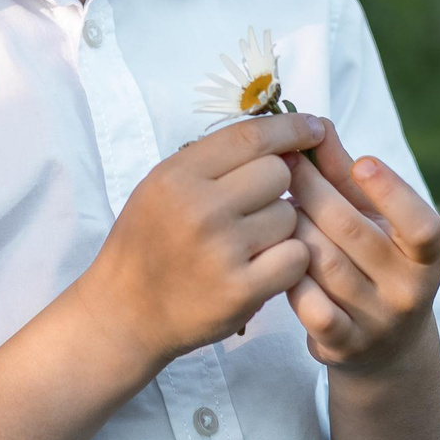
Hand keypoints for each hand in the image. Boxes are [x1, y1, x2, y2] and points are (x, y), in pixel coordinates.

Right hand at [74, 112, 322, 372]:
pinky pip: (296, 256)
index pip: (250, 136)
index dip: (291, 128)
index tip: (314, 128)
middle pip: (279, 172)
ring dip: (280, 228)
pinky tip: (263, 267)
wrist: (125, 312)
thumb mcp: (161, 188)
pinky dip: (288, 262)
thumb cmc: (148, 244)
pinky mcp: (242, 289)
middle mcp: (199, 208)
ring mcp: (222, 250)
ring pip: (289, 215)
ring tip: (248, 244)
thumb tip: (284, 143)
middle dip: (277, 187)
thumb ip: (214, 163)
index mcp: (176, 176)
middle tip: (254, 208)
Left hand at [282, 119, 439, 376]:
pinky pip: (310, 306)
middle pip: (354, 234)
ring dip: (294, 227)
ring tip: (271, 202)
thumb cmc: (374, 261)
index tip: (362, 162)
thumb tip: (319, 124)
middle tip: (284, 163)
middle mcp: (410, 292)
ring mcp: (378, 323)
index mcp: (427, 257)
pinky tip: (273, 254)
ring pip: (326, 265)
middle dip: (314, 192)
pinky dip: (289, 277)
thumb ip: (347, 177)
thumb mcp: (374, 221)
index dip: (393, 194)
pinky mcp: (344, 346)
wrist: (383, 346)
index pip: (422, 227)